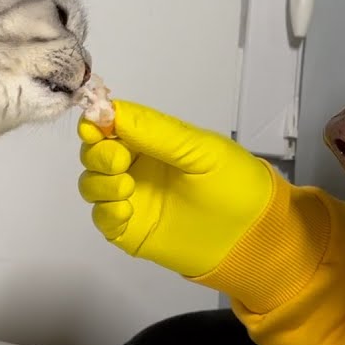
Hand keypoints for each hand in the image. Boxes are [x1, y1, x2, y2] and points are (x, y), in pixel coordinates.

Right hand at [77, 101, 274, 277]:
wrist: (253, 235)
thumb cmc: (235, 184)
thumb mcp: (200, 149)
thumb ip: (156, 131)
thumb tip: (112, 109)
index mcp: (153, 141)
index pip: (111, 125)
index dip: (97, 122)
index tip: (95, 126)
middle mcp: (137, 167)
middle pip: (95, 154)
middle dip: (98, 154)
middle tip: (119, 160)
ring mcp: (132, 199)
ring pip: (92, 185)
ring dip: (99, 182)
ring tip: (127, 186)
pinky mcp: (131, 231)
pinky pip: (102, 219)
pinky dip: (106, 213)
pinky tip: (125, 212)